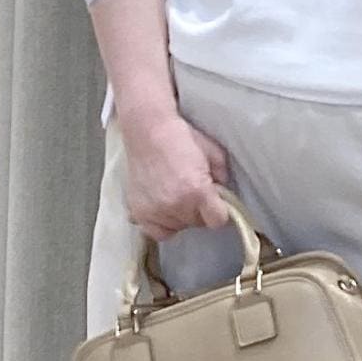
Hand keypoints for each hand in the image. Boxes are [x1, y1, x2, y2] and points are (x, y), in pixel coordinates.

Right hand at [119, 109, 233, 240]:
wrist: (148, 129)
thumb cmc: (182, 138)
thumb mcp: (215, 154)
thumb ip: (223, 179)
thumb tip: (223, 196)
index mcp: (197, 192)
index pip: (217, 221)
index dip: (219, 212)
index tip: (216, 203)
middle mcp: (176, 205)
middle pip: (197, 224)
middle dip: (199, 211)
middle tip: (193, 192)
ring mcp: (155, 210)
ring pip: (178, 227)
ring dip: (180, 216)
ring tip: (176, 195)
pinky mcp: (138, 211)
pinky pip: (155, 231)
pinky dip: (161, 223)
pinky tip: (163, 208)